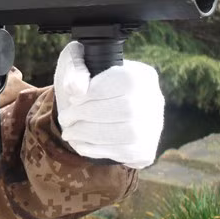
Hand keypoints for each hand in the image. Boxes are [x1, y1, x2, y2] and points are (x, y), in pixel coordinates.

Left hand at [53, 41, 164, 168]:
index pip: (125, 82)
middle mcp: (155, 100)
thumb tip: (75, 88)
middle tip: (65, 118)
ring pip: (127, 133)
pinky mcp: (145, 150)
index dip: (94, 92)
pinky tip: (79, 143)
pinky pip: (124, 152)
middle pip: (127, 109)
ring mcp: (153, 127)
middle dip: (88, 115)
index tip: (72, 98)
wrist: (100, 109)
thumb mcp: (77, 65)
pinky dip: (96, 149)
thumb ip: (75, 68)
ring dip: (89, 134)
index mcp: (142, 75)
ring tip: (68, 132)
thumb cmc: (86, 81)